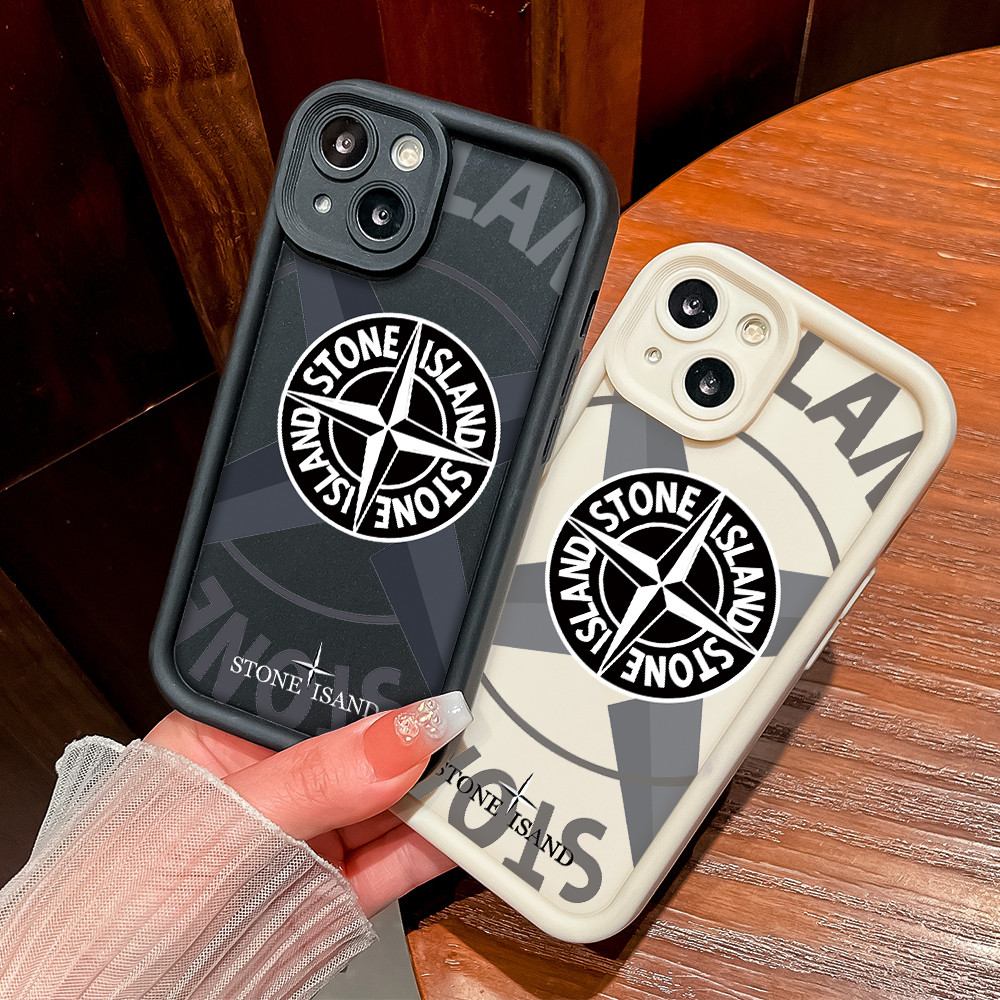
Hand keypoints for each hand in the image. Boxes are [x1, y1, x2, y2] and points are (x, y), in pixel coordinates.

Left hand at [145, 693, 470, 915]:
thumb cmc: (109, 909)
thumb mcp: (220, 824)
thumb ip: (317, 777)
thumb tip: (403, 730)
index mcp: (233, 732)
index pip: (324, 688)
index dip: (381, 681)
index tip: (435, 685)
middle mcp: (279, 778)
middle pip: (370, 739)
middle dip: (422, 732)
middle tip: (470, 726)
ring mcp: (312, 834)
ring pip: (397, 795)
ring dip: (444, 783)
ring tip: (486, 767)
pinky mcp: (337, 890)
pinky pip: (404, 854)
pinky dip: (445, 840)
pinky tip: (469, 820)